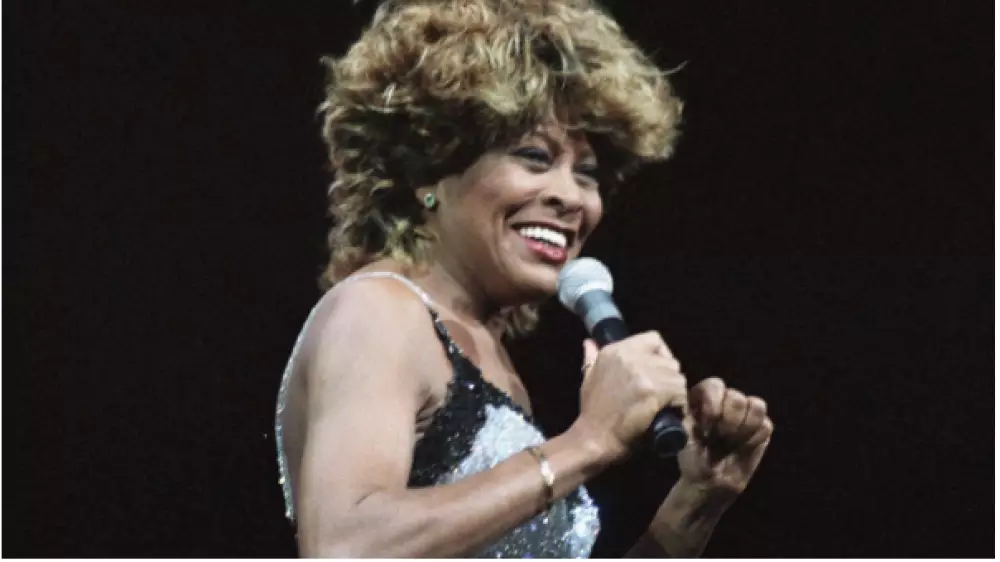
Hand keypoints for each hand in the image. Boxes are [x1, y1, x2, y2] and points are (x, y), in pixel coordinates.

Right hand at [569, 333, 686, 463]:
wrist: (593, 439)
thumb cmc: (592, 412)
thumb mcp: (588, 378)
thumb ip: (591, 357)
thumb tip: (588, 342)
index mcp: (615, 350)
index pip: (654, 339)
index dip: (662, 355)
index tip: (659, 372)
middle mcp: (629, 356)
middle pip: (670, 361)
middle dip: (670, 379)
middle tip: (663, 395)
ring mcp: (642, 373)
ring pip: (678, 377)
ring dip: (676, 393)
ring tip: (666, 406)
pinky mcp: (653, 391)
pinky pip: (680, 393)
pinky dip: (678, 405)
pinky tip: (668, 414)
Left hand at [642, 379, 773, 556]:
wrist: (709, 481)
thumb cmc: (692, 457)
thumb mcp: (683, 439)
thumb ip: (689, 422)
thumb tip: (690, 410)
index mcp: (701, 397)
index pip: (714, 385)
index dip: (713, 406)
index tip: (706, 429)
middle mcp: (724, 398)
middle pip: (737, 397)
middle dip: (729, 422)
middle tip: (719, 439)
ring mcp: (744, 411)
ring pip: (756, 406)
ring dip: (743, 429)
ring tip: (730, 442)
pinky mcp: (761, 426)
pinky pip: (765, 425)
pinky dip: (753, 439)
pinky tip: (742, 447)